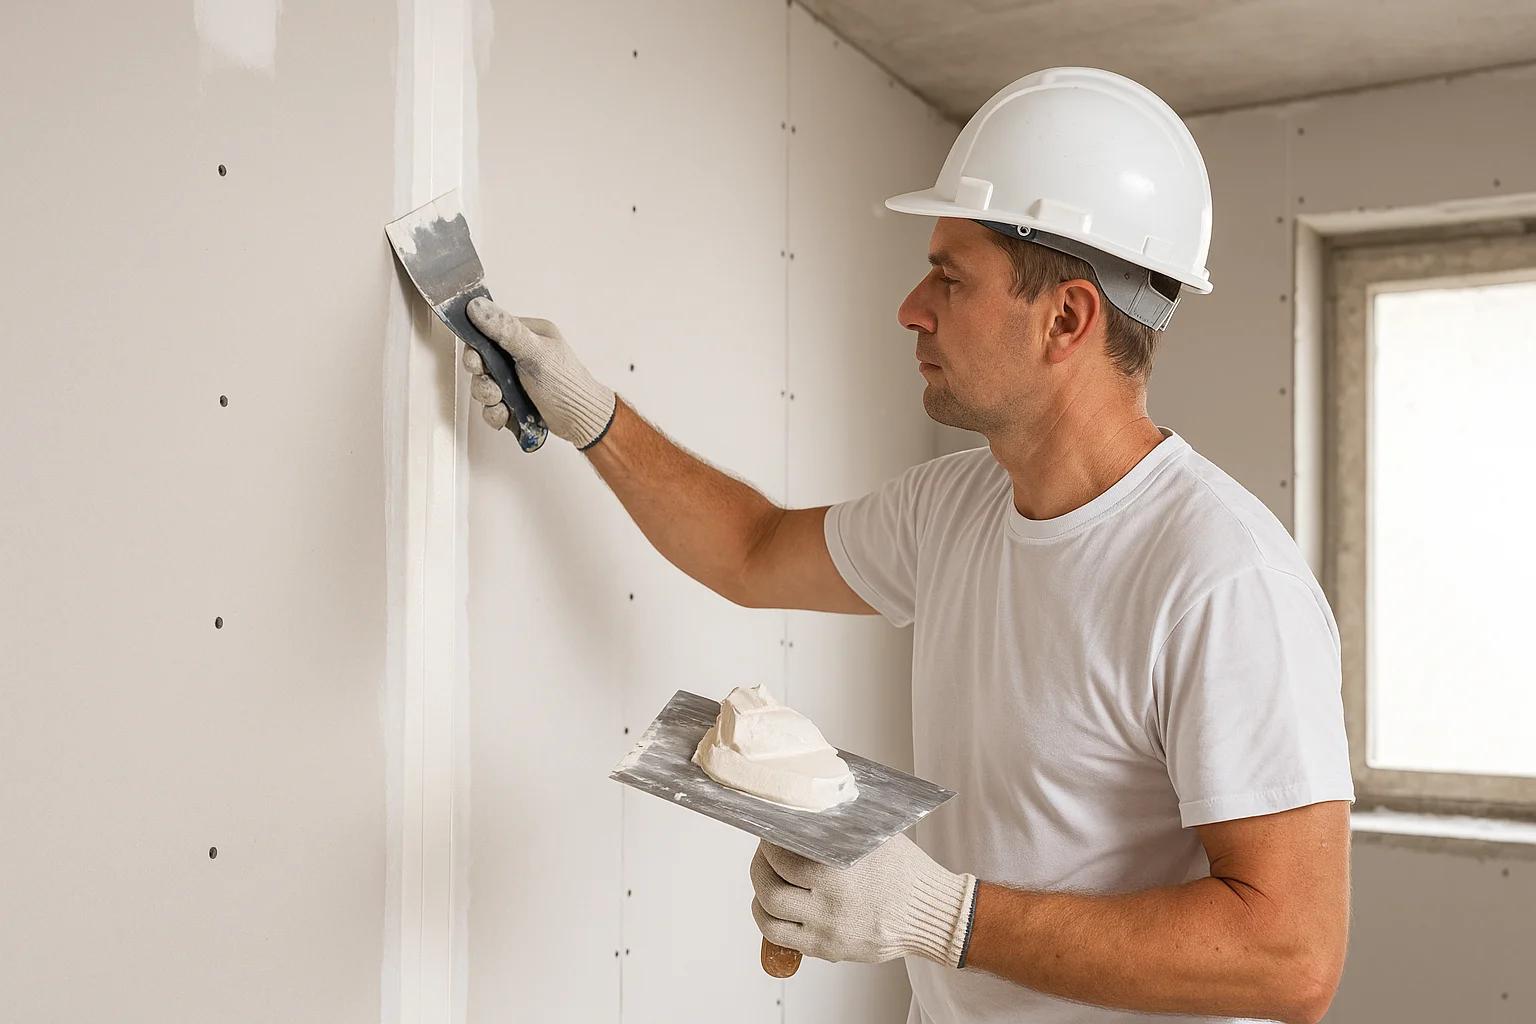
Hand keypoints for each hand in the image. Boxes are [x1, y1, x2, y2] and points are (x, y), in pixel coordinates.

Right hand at [464, 296, 616, 447]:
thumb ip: (506, 330)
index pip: (488, 332)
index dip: (476, 348)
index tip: (476, 361)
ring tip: (501, 401)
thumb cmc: (567, 384)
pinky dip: (495, 412)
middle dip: (482, 377)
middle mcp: (520, 354)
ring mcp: (516, 379)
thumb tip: (478, 306)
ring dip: (487, 396)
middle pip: (482, 361)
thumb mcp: (536, 352)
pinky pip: (491, 405)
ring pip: (484, 384)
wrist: (582, 421)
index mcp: (527, 334)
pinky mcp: (514, 401)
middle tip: (492, 386)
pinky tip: (506, 414)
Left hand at [750, 833, 977, 967]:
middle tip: (765, 854)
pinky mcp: (829, 950)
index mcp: (840, 872)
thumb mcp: (875, 837)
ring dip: (759, 896)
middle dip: (759, 867)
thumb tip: (808, 807)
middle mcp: (831, 905)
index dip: (769, 843)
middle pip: (769, 888)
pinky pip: (784, 940)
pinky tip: (776, 907)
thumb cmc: (905, 872)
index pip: (783, 857)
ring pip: (770, 918)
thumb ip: (839, 828)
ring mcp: (828, 932)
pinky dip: (771, 921)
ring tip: (767, 881)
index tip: (770, 832)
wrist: (931, 913)